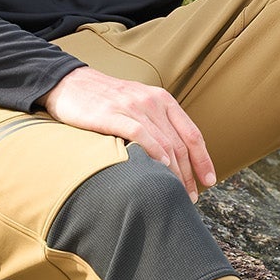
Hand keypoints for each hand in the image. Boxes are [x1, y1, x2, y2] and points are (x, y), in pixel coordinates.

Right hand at [42, 66, 215, 200]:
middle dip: (189, 173)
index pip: (191, 133)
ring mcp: (132, 107)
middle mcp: (152, 102)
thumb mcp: (138, 104)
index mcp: (163, 100)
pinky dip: (153, 151)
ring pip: (164, 142)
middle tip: (191, 196)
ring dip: (174, 171)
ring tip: (177, 192)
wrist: (70, 83)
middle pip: (179, 143)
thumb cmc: (105, 100)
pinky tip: (159, 167)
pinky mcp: (112, 114)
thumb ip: (157, 123)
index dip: (203, 159)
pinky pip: (140, 134)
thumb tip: (175, 156)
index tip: (209, 180)